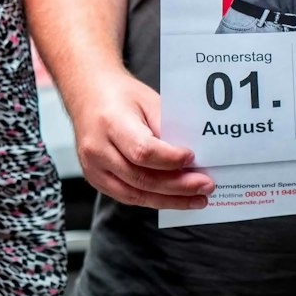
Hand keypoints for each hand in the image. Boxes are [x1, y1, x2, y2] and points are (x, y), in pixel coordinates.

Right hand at [65, 69, 213, 209]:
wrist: (89, 95)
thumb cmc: (121, 96)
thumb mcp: (149, 101)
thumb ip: (168, 128)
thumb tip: (193, 158)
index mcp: (111, 123)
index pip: (143, 150)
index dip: (170, 159)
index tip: (192, 158)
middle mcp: (98, 149)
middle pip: (141, 178)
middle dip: (177, 186)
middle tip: (206, 186)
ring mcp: (93, 168)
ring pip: (135, 194)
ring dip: (169, 200)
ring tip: (197, 199)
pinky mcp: (96, 179)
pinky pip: (127, 196)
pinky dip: (153, 199)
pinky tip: (174, 198)